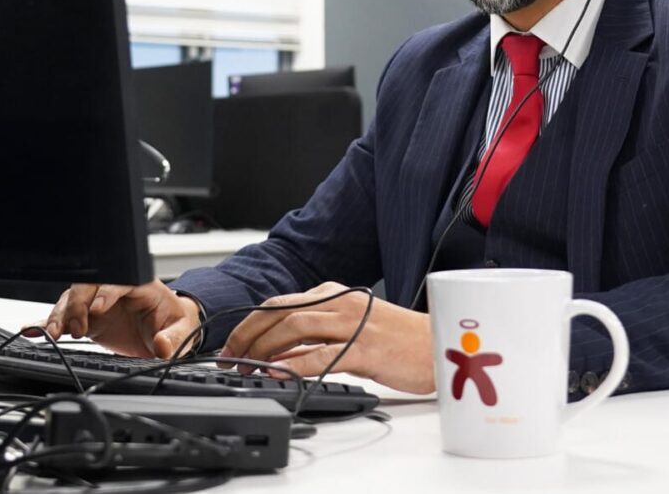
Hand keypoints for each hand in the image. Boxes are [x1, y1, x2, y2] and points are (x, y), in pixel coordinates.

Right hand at [25, 280, 201, 358]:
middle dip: (76, 304)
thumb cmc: (174, 324)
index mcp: (139, 285)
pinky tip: (33, 328)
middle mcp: (113, 289)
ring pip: (71, 299)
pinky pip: (64, 317)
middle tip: (72, 328)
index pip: (118, 281)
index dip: (105, 293)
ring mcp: (97, 303)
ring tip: (52, 333)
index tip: (96, 309)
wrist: (167, 331)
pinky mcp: (86, 318)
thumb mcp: (182, 332)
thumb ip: (174, 338)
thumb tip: (164, 345)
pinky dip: (47, 322)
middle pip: (88, 286)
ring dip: (59, 315)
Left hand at [221, 282, 433, 393]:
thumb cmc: (398, 339)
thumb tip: (279, 352)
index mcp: (333, 294)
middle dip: (246, 335)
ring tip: (246, 367)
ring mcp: (351, 324)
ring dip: (262, 349)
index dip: (249, 325)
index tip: (232, 345)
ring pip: (293, 329)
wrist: (440, 345)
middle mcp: (338, 303)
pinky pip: (320, 355)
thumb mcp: (351, 325)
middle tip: (229, 357)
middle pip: (278, 312)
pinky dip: (293, 364)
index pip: (278, 304)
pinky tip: (277, 374)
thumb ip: (317, 333)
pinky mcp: (364, 348)